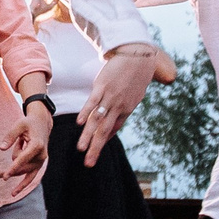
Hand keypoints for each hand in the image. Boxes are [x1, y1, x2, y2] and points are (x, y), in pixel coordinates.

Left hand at [3, 101, 49, 177]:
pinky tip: (13, 193)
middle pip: (21, 168)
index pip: (23, 159)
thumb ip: (10, 136)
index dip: (13, 168)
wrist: (42, 124)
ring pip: (23, 172)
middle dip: (7, 171)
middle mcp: (41, 156)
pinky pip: (29, 176)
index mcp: (37, 145)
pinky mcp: (39, 164)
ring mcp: (41, 161)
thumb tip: (1, 149)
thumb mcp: (19, 125)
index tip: (5, 177)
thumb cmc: (29, 123)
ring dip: (10, 172)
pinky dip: (22, 184)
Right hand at [76, 48, 160, 166]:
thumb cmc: (138, 72)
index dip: (103, 141)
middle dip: (96, 148)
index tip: (95, 152)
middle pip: (105, 131)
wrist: (138, 55)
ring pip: (97, 120)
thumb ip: (128, 102)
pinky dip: (86, 113)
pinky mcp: (102, 86)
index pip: (113, 129)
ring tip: (81, 149)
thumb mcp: (137, 91)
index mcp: (127, 109)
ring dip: (88, 136)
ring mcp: (110, 97)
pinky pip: (93, 102)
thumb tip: (123, 110)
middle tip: (89, 163)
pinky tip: (80, 124)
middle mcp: (118, 107)